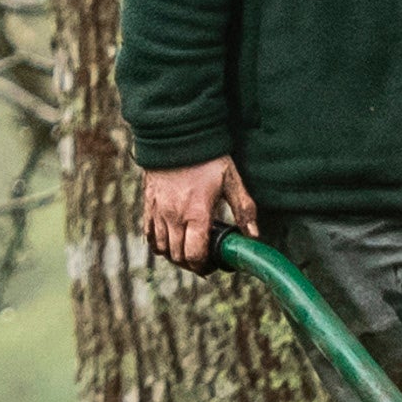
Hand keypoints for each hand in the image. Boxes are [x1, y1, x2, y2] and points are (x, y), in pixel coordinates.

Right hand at [140, 160, 255, 266]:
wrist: (177, 135)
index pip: (194, 255)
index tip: (212, 264)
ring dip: (175, 255)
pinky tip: (170, 240)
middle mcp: (174, 216)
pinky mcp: (148, 204)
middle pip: (178, 256)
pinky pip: (148, 235)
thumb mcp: (231, 180)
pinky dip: (158, 243)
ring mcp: (158, 211)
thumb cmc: (207, 158)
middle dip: (191, 264)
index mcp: (197, 213)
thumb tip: (253, 235)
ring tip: (187, 250)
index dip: (203, 266)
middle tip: (203, 260)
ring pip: (161, 249)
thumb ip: (244, 209)